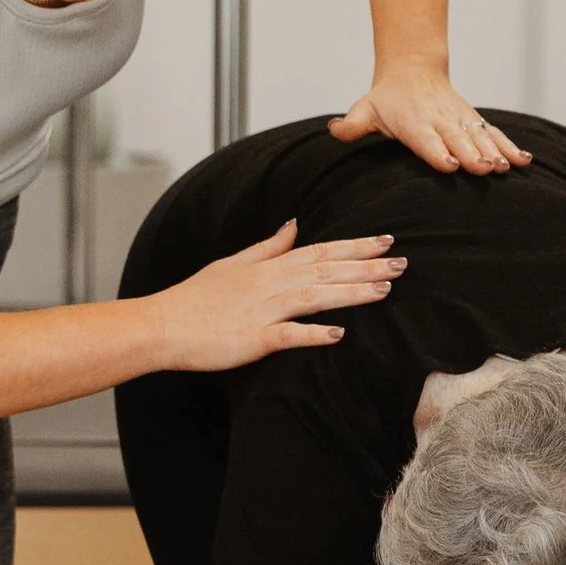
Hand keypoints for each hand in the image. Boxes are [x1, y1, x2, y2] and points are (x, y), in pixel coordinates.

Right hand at [139, 223, 403, 374]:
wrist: (163, 324)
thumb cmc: (195, 298)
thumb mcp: (232, 264)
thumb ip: (267, 247)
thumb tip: (293, 225)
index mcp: (268, 267)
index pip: (319, 251)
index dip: (355, 246)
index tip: (386, 241)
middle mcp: (270, 284)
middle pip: (326, 270)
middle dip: (366, 265)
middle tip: (402, 262)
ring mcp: (262, 310)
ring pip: (315, 296)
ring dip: (351, 292)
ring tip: (385, 290)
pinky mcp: (253, 339)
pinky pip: (287, 335)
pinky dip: (313, 333)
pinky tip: (339, 334)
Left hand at [330, 69, 529, 175]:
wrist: (412, 70)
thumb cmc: (386, 100)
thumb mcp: (364, 109)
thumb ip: (350, 125)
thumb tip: (333, 129)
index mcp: (413, 123)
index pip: (425, 139)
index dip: (437, 151)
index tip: (450, 164)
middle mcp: (440, 121)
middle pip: (457, 140)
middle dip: (472, 155)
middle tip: (485, 169)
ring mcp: (460, 121)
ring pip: (480, 137)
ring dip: (495, 151)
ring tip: (508, 166)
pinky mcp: (473, 122)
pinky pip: (494, 134)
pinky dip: (511, 145)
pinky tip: (526, 161)